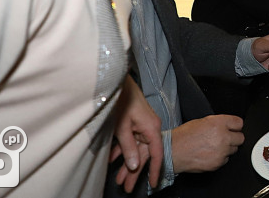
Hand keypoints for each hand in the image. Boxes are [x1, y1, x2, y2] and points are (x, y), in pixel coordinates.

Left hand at [110, 77, 163, 191]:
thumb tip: (134, 166)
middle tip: (126, 187)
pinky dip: (121, 149)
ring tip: (117, 179)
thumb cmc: (121, 100)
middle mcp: (150, 127)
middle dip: (134, 172)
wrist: (116, 80)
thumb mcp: (122, 127)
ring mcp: (142, 125)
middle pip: (144, 154)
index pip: (157, 153)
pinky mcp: (134, 122)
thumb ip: (129, 147)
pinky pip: (129, 140)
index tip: (153, 183)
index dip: (155, 169)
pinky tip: (111, 159)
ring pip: (135, 148)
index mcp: (152, 128)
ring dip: (125, 163)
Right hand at [170, 115, 244, 173]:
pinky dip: (220, 157)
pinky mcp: (218, 163)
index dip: (235, 126)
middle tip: (225, 138)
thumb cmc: (184, 136)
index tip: (233, 128)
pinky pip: (225, 160)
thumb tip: (228, 126)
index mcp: (219, 123)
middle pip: (240, 138)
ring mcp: (221, 151)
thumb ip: (218, 123)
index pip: (239, 123)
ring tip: (214, 146)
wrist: (173, 151)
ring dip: (227, 148)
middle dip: (233, 138)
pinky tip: (210, 153)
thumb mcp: (203, 121)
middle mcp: (222, 137)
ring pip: (234, 150)